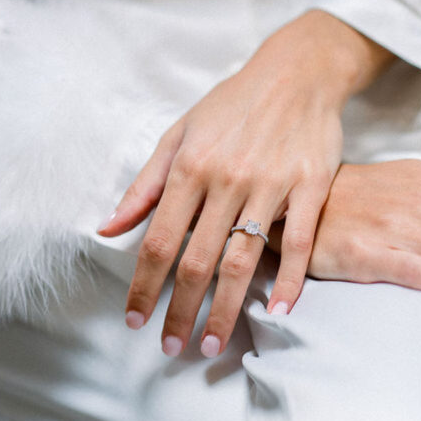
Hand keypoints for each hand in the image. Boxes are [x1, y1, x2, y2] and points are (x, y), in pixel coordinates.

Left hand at [98, 10, 395, 355]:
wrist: (297, 71)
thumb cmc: (232, 105)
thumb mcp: (180, 133)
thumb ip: (146, 185)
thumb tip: (110, 227)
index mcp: (190, 167)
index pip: (157, 241)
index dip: (143, 286)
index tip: (134, 321)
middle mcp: (227, 178)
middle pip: (197, 261)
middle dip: (180, 311)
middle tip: (171, 349)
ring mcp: (271, 184)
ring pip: (243, 260)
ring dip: (226, 309)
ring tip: (213, 345)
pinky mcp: (311, 187)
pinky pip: (297, 243)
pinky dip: (288, 281)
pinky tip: (276, 313)